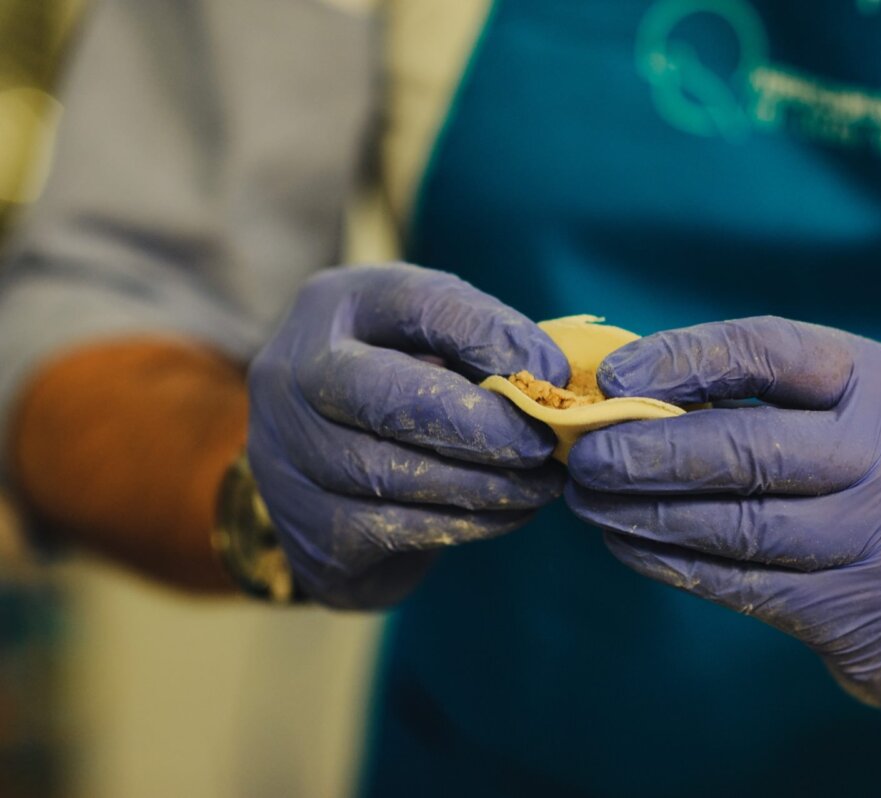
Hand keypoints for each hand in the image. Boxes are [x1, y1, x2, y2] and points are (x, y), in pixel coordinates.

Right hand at [247, 264, 568, 608]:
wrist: (319, 474)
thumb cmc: (401, 388)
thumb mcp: (431, 343)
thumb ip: (479, 347)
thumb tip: (548, 377)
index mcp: (336, 305)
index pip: (416, 305)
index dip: (489, 336)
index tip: (552, 371)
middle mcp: (292, 370)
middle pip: (386, 395)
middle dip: (480, 424)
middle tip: (542, 442)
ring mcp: (286, 452)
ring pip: (391, 473)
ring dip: (485, 483)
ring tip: (541, 484)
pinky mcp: (307, 525)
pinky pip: (394, 528)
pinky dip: (466, 522)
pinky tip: (510, 512)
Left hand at [565, 317, 880, 706]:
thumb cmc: (865, 479)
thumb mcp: (837, 415)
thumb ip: (750, 396)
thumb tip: (622, 394)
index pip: (772, 350)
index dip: (685, 359)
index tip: (615, 379)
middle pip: (753, 448)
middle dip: (653, 450)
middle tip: (585, 456)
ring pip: (742, 524)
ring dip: (646, 513)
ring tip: (588, 501)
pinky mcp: (860, 610)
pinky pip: (744, 584)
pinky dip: (672, 563)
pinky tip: (625, 545)